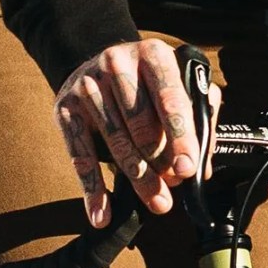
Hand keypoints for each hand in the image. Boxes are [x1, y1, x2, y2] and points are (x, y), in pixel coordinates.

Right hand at [55, 39, 219, 225]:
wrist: (98, 62)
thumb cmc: (149, 82)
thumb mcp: (178, 84)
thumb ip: (198, 119)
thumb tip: (202, 168)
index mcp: (152, 54)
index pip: (169, 97)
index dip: (180, 136)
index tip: (188, 168)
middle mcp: (116, 63)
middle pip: (140, 123)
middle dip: (160, 160)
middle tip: (172, 186)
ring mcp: (87, 85)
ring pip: (115, 141)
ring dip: (137, 177)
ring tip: (156, 202)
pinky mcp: (65, 109)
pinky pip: (80, 154)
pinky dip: (91, 189)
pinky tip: (102, 213)